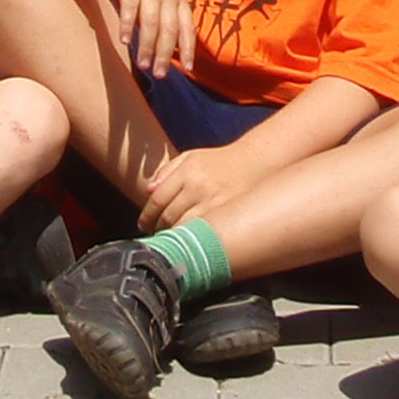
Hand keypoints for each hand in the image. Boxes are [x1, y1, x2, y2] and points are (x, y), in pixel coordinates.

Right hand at [97, 0, 194, 77]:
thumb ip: (168, 10)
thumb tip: (168, 40)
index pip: (187, 26)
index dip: (188, 48)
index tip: (187, 69)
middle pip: (170, 29)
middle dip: (166, 54)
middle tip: (160, 75)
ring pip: (152, 22)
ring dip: (148, 46)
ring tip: (143, 65)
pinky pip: (131, 6)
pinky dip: (129, 24)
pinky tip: (125, 40)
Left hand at [137, 139, 265, 231]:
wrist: (255, 162)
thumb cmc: (218, 162)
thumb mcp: (191, 157)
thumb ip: (167, 172)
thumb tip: (148, 191)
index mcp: (187, 171)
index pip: (158, 199)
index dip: (147, 216)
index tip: (143, 226)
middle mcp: (199, 187)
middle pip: (169, 216)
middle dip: (158, 228)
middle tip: (155, 234)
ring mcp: (214, 203)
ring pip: (185, 227)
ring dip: (174, 236)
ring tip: (170, 240)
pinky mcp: (226, 214)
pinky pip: (203, 233)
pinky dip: (192, 239)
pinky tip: (189, 241)